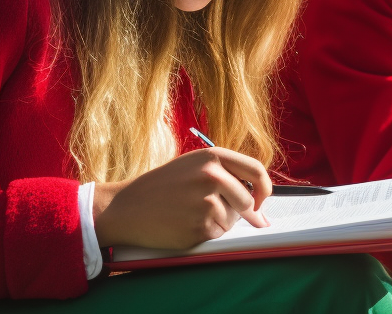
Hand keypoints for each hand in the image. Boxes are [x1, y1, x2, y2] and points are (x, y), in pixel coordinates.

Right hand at [92, 147, 272, 250]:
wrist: (127, 208)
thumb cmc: (162, 187)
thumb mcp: (193, 167)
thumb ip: (227, 178)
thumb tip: (260, 213)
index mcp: (212, 157)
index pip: (256, 170)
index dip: (264, 188)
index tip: (260, 200)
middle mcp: (212, 176)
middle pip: (247, 200)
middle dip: (237, 210)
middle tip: (207, 207)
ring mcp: (206, 202)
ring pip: (232, 220)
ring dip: (218, 222)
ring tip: (189, 212)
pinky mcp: (200, 227)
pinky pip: (218, 235)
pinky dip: (206, 233)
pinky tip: (184, 224)